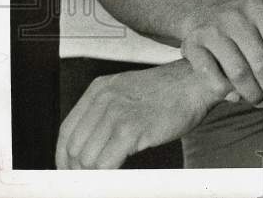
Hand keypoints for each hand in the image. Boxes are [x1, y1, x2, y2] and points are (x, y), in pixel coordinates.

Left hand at [56, 60, 218, 168]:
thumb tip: (86, 150)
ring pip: (87, 159)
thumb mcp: (128, 93)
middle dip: (79, 170)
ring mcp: (117, 113)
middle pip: (74, 148)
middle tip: (91, 180)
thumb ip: (106, 114)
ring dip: (94, 175)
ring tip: (107, 177)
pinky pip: (105, 164)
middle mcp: (104, 99)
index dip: (64, 157)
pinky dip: (107, 176)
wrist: (198, 82)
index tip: (70, 172)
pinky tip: (118, 175)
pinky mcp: (132, 129)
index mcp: (99, 89)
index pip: (67, 131)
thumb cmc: (168, 93)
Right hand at [180, 0, 262, 106]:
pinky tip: (237, 97)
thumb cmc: (252, 15)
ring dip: (253, 94)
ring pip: (237, 72)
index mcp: (261, 7)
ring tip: (262, 101)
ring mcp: (212, 30)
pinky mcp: (192, 44)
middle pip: (261, 63)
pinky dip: (225, 91)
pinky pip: (210, 75)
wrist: (205, 10)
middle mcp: (235, 16)